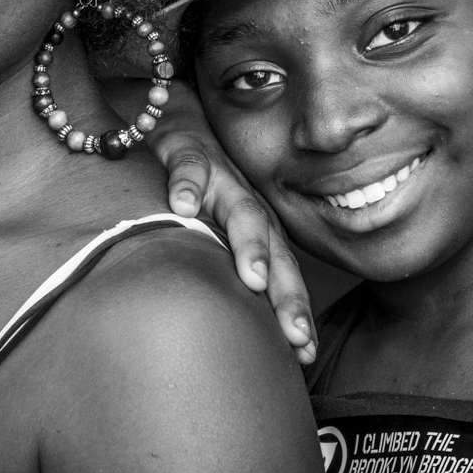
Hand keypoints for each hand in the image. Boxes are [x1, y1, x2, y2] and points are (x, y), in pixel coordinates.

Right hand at [101, 78, 316, 364]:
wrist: (166, 116)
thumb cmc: (187, 187)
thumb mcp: (202, 232)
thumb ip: (215, 275)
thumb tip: (220, 338)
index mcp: (253, 229)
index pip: (283, 275)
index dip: (294, 312)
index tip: (305, 356)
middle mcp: (244, 204)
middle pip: (275, 251)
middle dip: (287, 293)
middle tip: (295, 335)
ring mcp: (219, 176)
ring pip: (242, 209)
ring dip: (249, 244)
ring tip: (253, 279)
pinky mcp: (184, 149)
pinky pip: (188, 166)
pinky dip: (186, 183)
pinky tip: (180, 207)